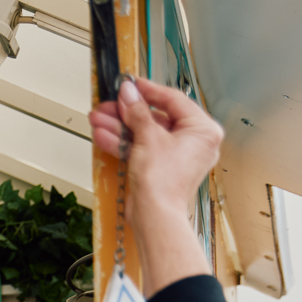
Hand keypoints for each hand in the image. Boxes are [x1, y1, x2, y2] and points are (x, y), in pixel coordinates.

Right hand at [89, 78, 223, 296]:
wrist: (154, 217)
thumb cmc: (163, 183)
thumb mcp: (149, 137)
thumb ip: (137, 111)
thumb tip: (128, 92)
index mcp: (203, 130)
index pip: (173, 100)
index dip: (148, 90)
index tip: (131, 84)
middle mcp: (193, 143)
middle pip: (156, 118)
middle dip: (127, 112)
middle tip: (109, 104)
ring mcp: (176, 157)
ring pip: (145, 134)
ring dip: (120, 127)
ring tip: (99, 119)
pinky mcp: (161, 169)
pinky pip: (142, 149)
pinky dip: (124, 143)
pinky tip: (104, 135)